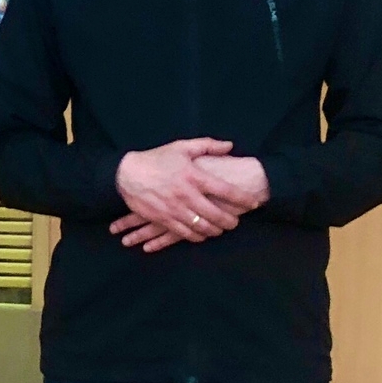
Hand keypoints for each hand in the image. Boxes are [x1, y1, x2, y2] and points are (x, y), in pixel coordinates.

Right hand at [111, 139, 249, 252]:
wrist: (127, 174)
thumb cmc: (157, 159)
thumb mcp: (181, 147)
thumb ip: (207, 146)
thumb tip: (230, 146)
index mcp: (194, 176)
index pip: (225, 190)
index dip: (243, 199)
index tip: (254, 203)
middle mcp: (186, 195)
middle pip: (216, 214)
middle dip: (231, 221)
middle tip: (236, 222)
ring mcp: (175, 209)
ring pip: (202, 227)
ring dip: (215, 230)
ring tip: (221, 229)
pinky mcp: (164, 219)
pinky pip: (185, 233)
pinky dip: (197, 236)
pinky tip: (202, 234)